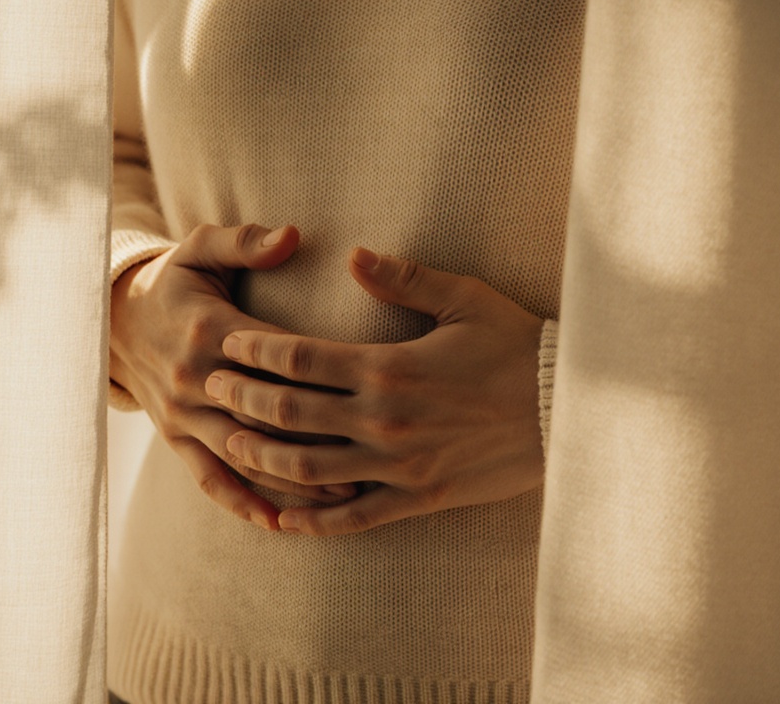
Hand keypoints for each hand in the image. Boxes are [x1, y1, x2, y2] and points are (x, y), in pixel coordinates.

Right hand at [109, 223, 355, 529]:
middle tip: (376, 454)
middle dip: (321, 437)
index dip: (324, 377)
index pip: (277, 360)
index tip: (373, 392)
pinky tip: (277, 522)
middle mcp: (197, 380)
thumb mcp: (199, 248)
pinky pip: (209, 478)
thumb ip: (244, 242)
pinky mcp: (176, 438)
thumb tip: (291, 235)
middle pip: (267, 415)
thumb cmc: (174, 280)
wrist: (112, 318)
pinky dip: (242, 502)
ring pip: (246, 454)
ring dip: (295, 477)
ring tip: (345, 497)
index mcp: (211, 331)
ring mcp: (185, 416)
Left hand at [204, 247, 545, 534]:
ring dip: (261, 457)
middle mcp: (383, 419)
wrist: (568, 408)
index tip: (228, 342)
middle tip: (211, 387)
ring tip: (231, 444)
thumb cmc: (516, 346)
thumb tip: (352, 256)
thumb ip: (403, 278)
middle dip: (240, 399)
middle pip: (288, 413)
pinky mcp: (419, 496)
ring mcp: (398, 464)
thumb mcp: (465, 299)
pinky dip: (313, 522)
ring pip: (308, 470)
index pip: (298, 358)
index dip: (255, 350)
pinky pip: (355, 518)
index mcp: (388, 366)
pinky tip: (282, 518)